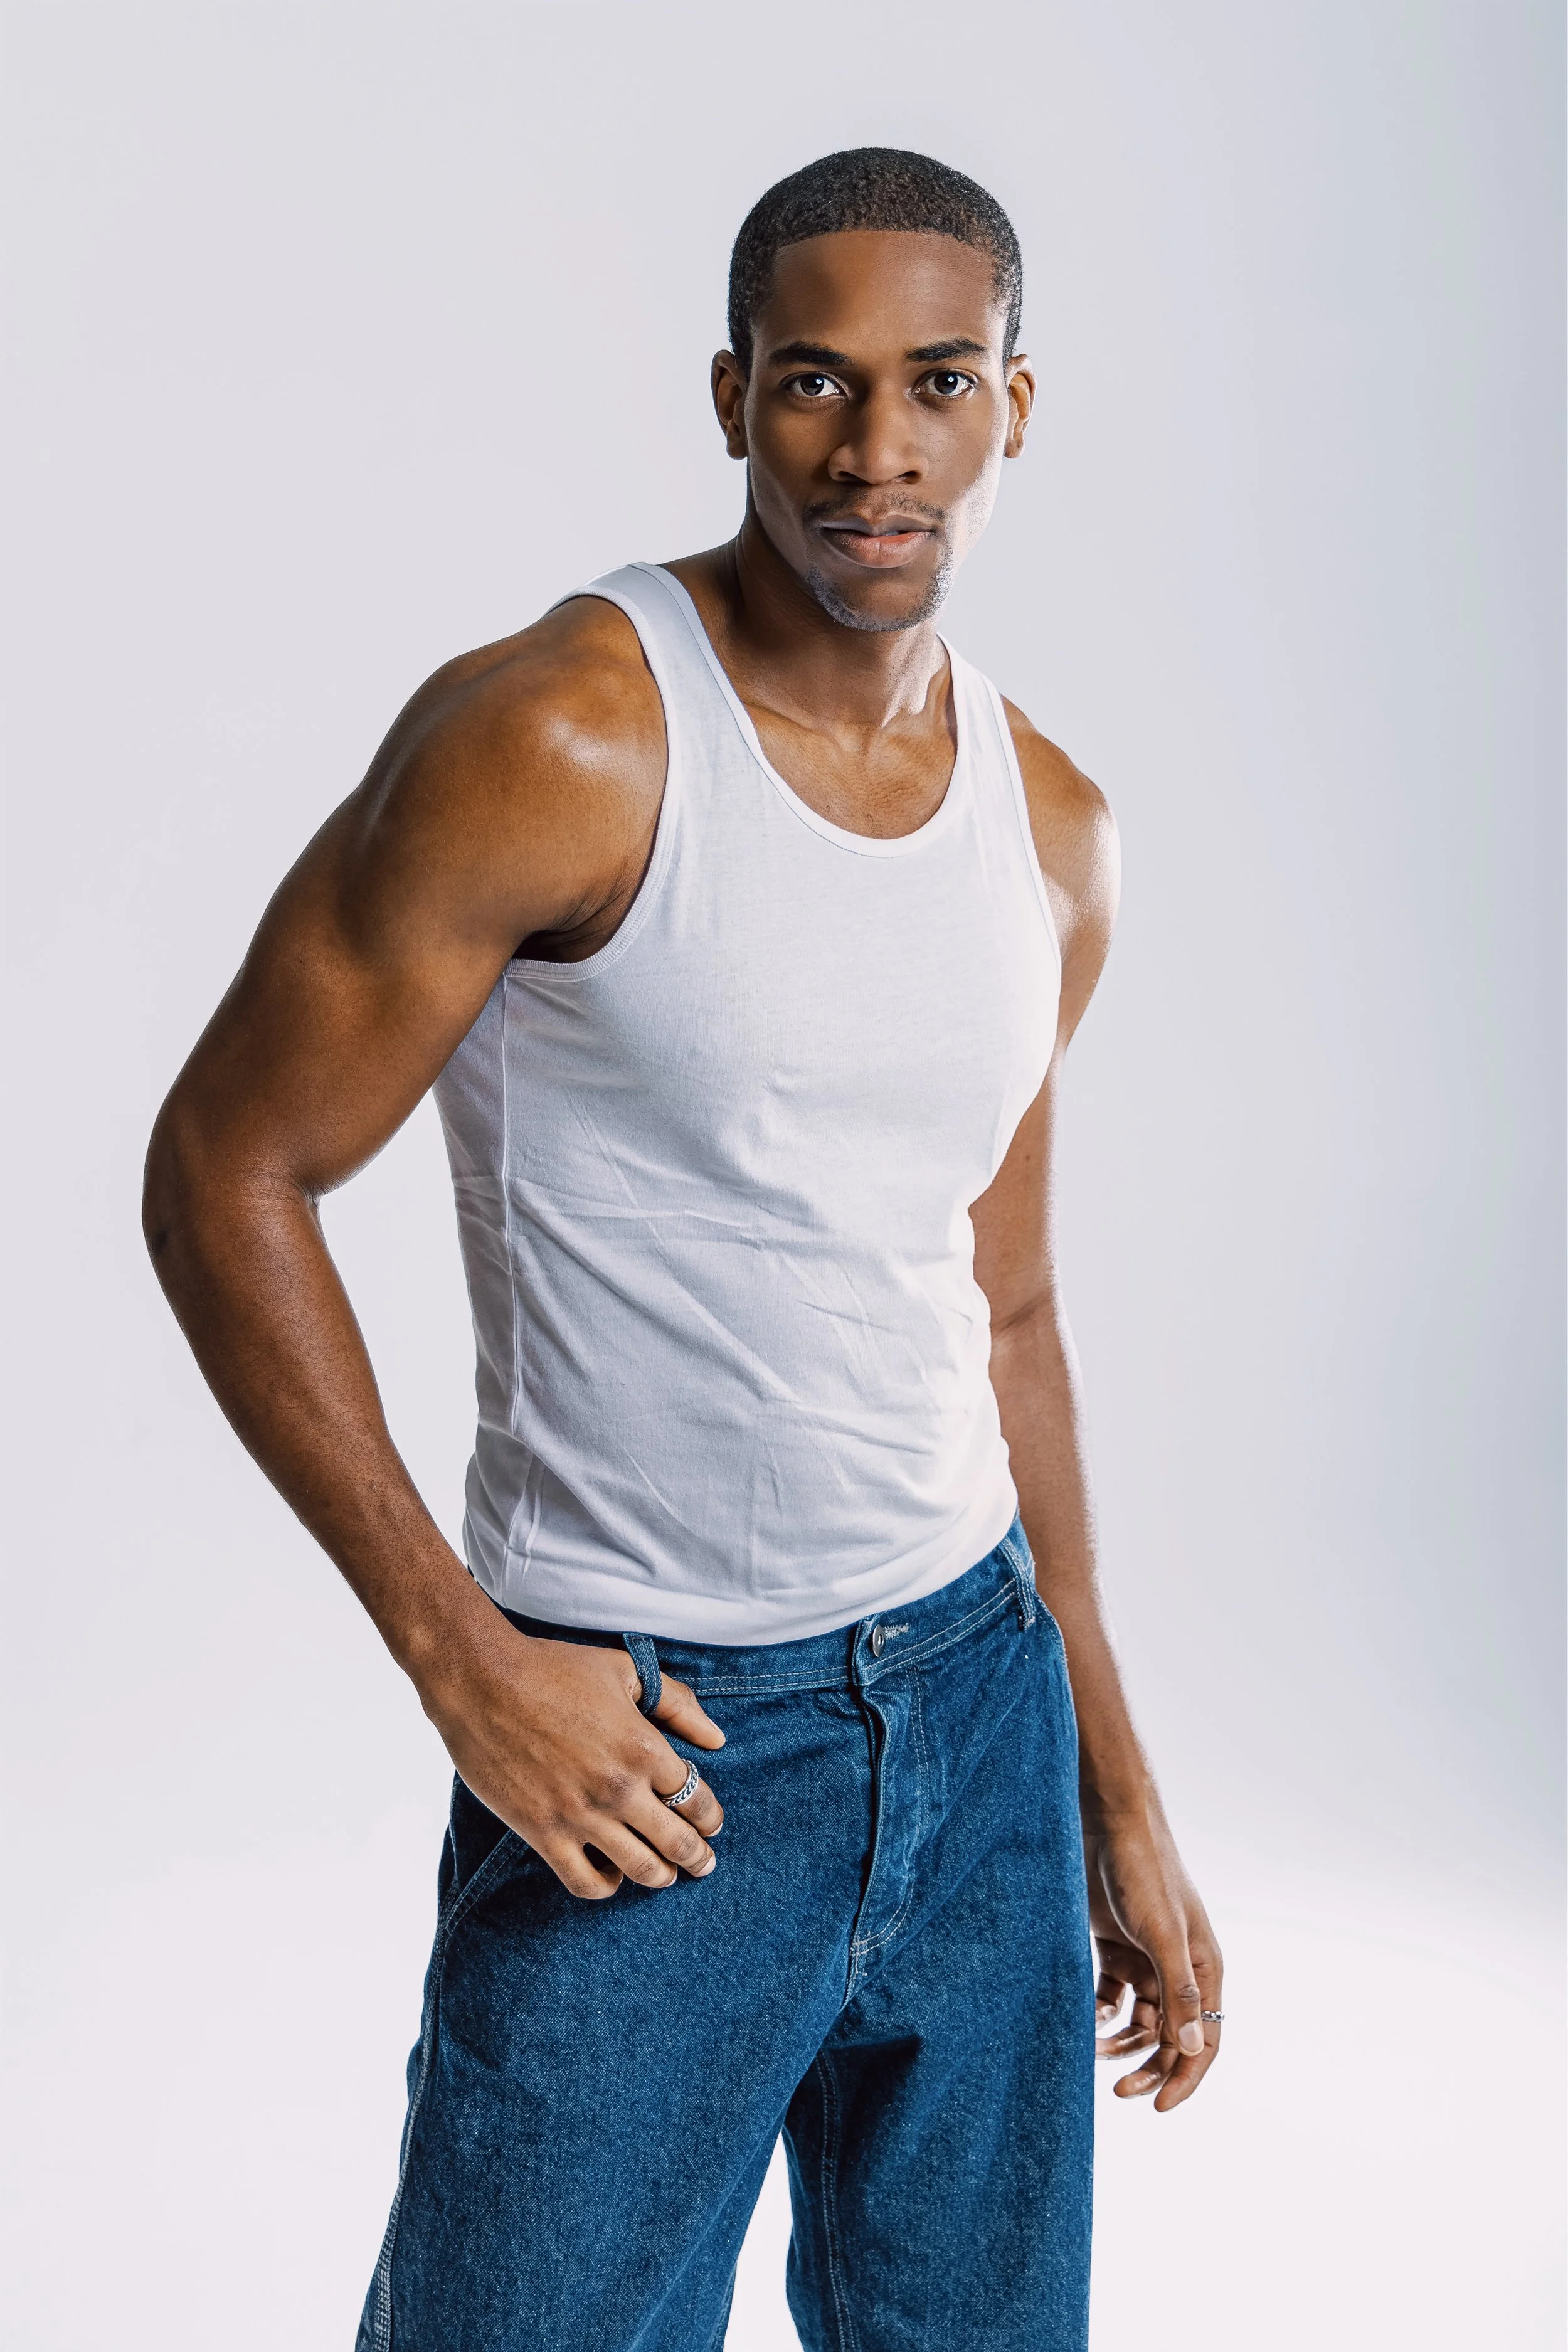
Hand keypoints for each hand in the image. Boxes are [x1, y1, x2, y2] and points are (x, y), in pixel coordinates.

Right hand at [417, 1608, 725, 1900]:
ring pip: (640, 1870)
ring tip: (666, 1876)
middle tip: (704, 1864)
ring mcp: (580, 1817)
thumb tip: (717, 1740)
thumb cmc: (553, 1668)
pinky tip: (610, 1874)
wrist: (481, 1681)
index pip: (697, 1800)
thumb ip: (677, 1703)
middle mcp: (619, 1790)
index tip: (711, 1825)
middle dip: (699, 1858)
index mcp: (644, 1749)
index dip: (711, 1818)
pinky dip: (606, 1886)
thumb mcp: (625, 1671)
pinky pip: (585, 1882)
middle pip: (678, 1843)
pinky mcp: (543, 1834)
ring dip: (661, 1877)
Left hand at [1085, 1804, 1221, 2110]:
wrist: (1108, 1822)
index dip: (1185, 2077)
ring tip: (1091, 2048)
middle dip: (1148, 2066)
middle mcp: (1178, 1967)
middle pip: (1169, 2036)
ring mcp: (1145, 1957)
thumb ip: (1177, 1992)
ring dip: (1119, 2041)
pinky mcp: (1114, 1946)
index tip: (1158, 2108)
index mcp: (1203, 1967)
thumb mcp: (1162, 1934)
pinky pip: (1110, 1996)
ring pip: (1137, 2020)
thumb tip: (1190, 2049)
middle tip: (1118, 2090)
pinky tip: (1083, 2017)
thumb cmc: (1144, 1872)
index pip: (1204, 2040)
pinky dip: (1099, 2012)